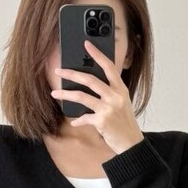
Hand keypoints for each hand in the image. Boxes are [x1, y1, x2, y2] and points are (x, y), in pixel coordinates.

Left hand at [50, 39, 144, 154]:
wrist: (131, 143)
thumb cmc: (124, 122)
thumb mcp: (122, 103)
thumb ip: (110, 92)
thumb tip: (90, 84)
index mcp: (121, 89)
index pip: (109, 67)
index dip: (97, 54)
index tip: (87, 44)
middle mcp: (115, 96)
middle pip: (90, 80)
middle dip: (72, 74)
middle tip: (59, 71)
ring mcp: (108, 109)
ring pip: (82, 97)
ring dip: (66, 95)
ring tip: (55, 94)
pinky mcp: (101, 121)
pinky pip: (84, 117)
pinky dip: (78, 120)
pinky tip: (74, 121)